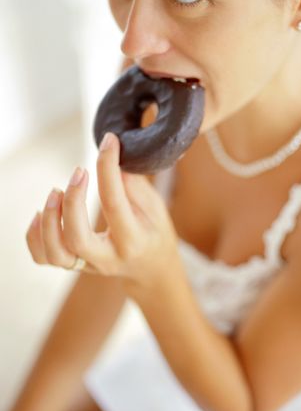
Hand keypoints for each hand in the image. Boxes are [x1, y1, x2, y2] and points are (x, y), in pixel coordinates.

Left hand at [25, 132, 179, 292]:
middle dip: (72, 201)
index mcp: (134, 241)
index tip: (108, 142)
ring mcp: (90, 265)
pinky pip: (44, 257)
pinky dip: (35, 235)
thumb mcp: (156, 207)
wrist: (153, 269)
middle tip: (80, 171)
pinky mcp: (76, 265)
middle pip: (78, 238)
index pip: (114, 204)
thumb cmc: (155, 232)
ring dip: (50, 220)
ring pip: (56, 253)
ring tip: (55, 191)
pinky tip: (41, 213)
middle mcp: (109, 258)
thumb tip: (111, 160)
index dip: (108, 168)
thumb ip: (133, 186)